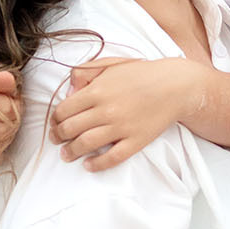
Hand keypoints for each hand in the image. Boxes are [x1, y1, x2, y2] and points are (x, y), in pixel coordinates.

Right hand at [0, 68, 22, 172]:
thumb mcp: (3, 86)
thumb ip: (6, 82)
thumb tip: (4, 78)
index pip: (7, 112)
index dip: (15, 111)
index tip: (11, 108)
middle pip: (1, 133)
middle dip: (10, 128)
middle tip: (8, 122)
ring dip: (3, 142)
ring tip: (1, 131)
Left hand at [49, 58, 192, 169]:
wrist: (174, 85)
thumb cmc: (141, 74)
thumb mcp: (109, 64)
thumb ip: (84, 73)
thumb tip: (68, 92)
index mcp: (97, 90)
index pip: (64, 110)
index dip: (55, 119)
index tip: (55, 124)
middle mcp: (106, 109)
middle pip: (71, 129)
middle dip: (59, 137)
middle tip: (57, 141)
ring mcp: (121, 127)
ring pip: (86, 144)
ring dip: (71, 152)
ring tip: (67, 155)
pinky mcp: (136, 141)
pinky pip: (112, 158)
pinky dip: (97, 164)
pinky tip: (89, 165)